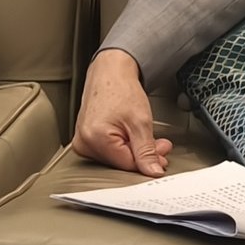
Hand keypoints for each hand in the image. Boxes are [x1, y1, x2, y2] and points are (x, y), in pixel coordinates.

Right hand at [71, 49, 170, 175]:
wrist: (110, 72)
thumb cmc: (121, 89)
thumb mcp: (141, 121)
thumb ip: (147, 151)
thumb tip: (153, 172)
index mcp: (95, 138)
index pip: (128, 165)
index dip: (149, 159)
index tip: (162, 150)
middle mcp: (84, 142)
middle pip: (121, 162)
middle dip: (142, 153)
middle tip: (158, 142)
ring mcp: (82, 141)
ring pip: (116, 158)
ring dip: (133, 149)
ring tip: (141, 133)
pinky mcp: (84, 139)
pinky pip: (108, 151)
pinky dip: (123, 145)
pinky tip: (129, 134)